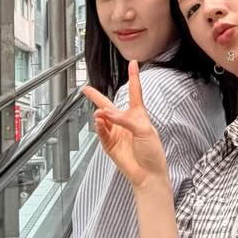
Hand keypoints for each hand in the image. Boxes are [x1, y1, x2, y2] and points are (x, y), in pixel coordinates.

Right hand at [82, 60, 170, 190]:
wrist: (148, 174)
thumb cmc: (152, 152)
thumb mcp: (144, 130)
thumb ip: (126, 120)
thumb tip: (107, 115)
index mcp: (138, 115)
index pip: (135, 93)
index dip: (133, 78)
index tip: (133, 64)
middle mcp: (125, 122)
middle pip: (109, 105)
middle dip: (96, 97)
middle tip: (85, 89)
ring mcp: (116, 133)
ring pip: (103, 119)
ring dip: (101, 115)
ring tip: (100, 115)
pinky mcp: (109, 145)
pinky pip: (101, 133)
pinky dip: (100, 127)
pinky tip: (99, 123)